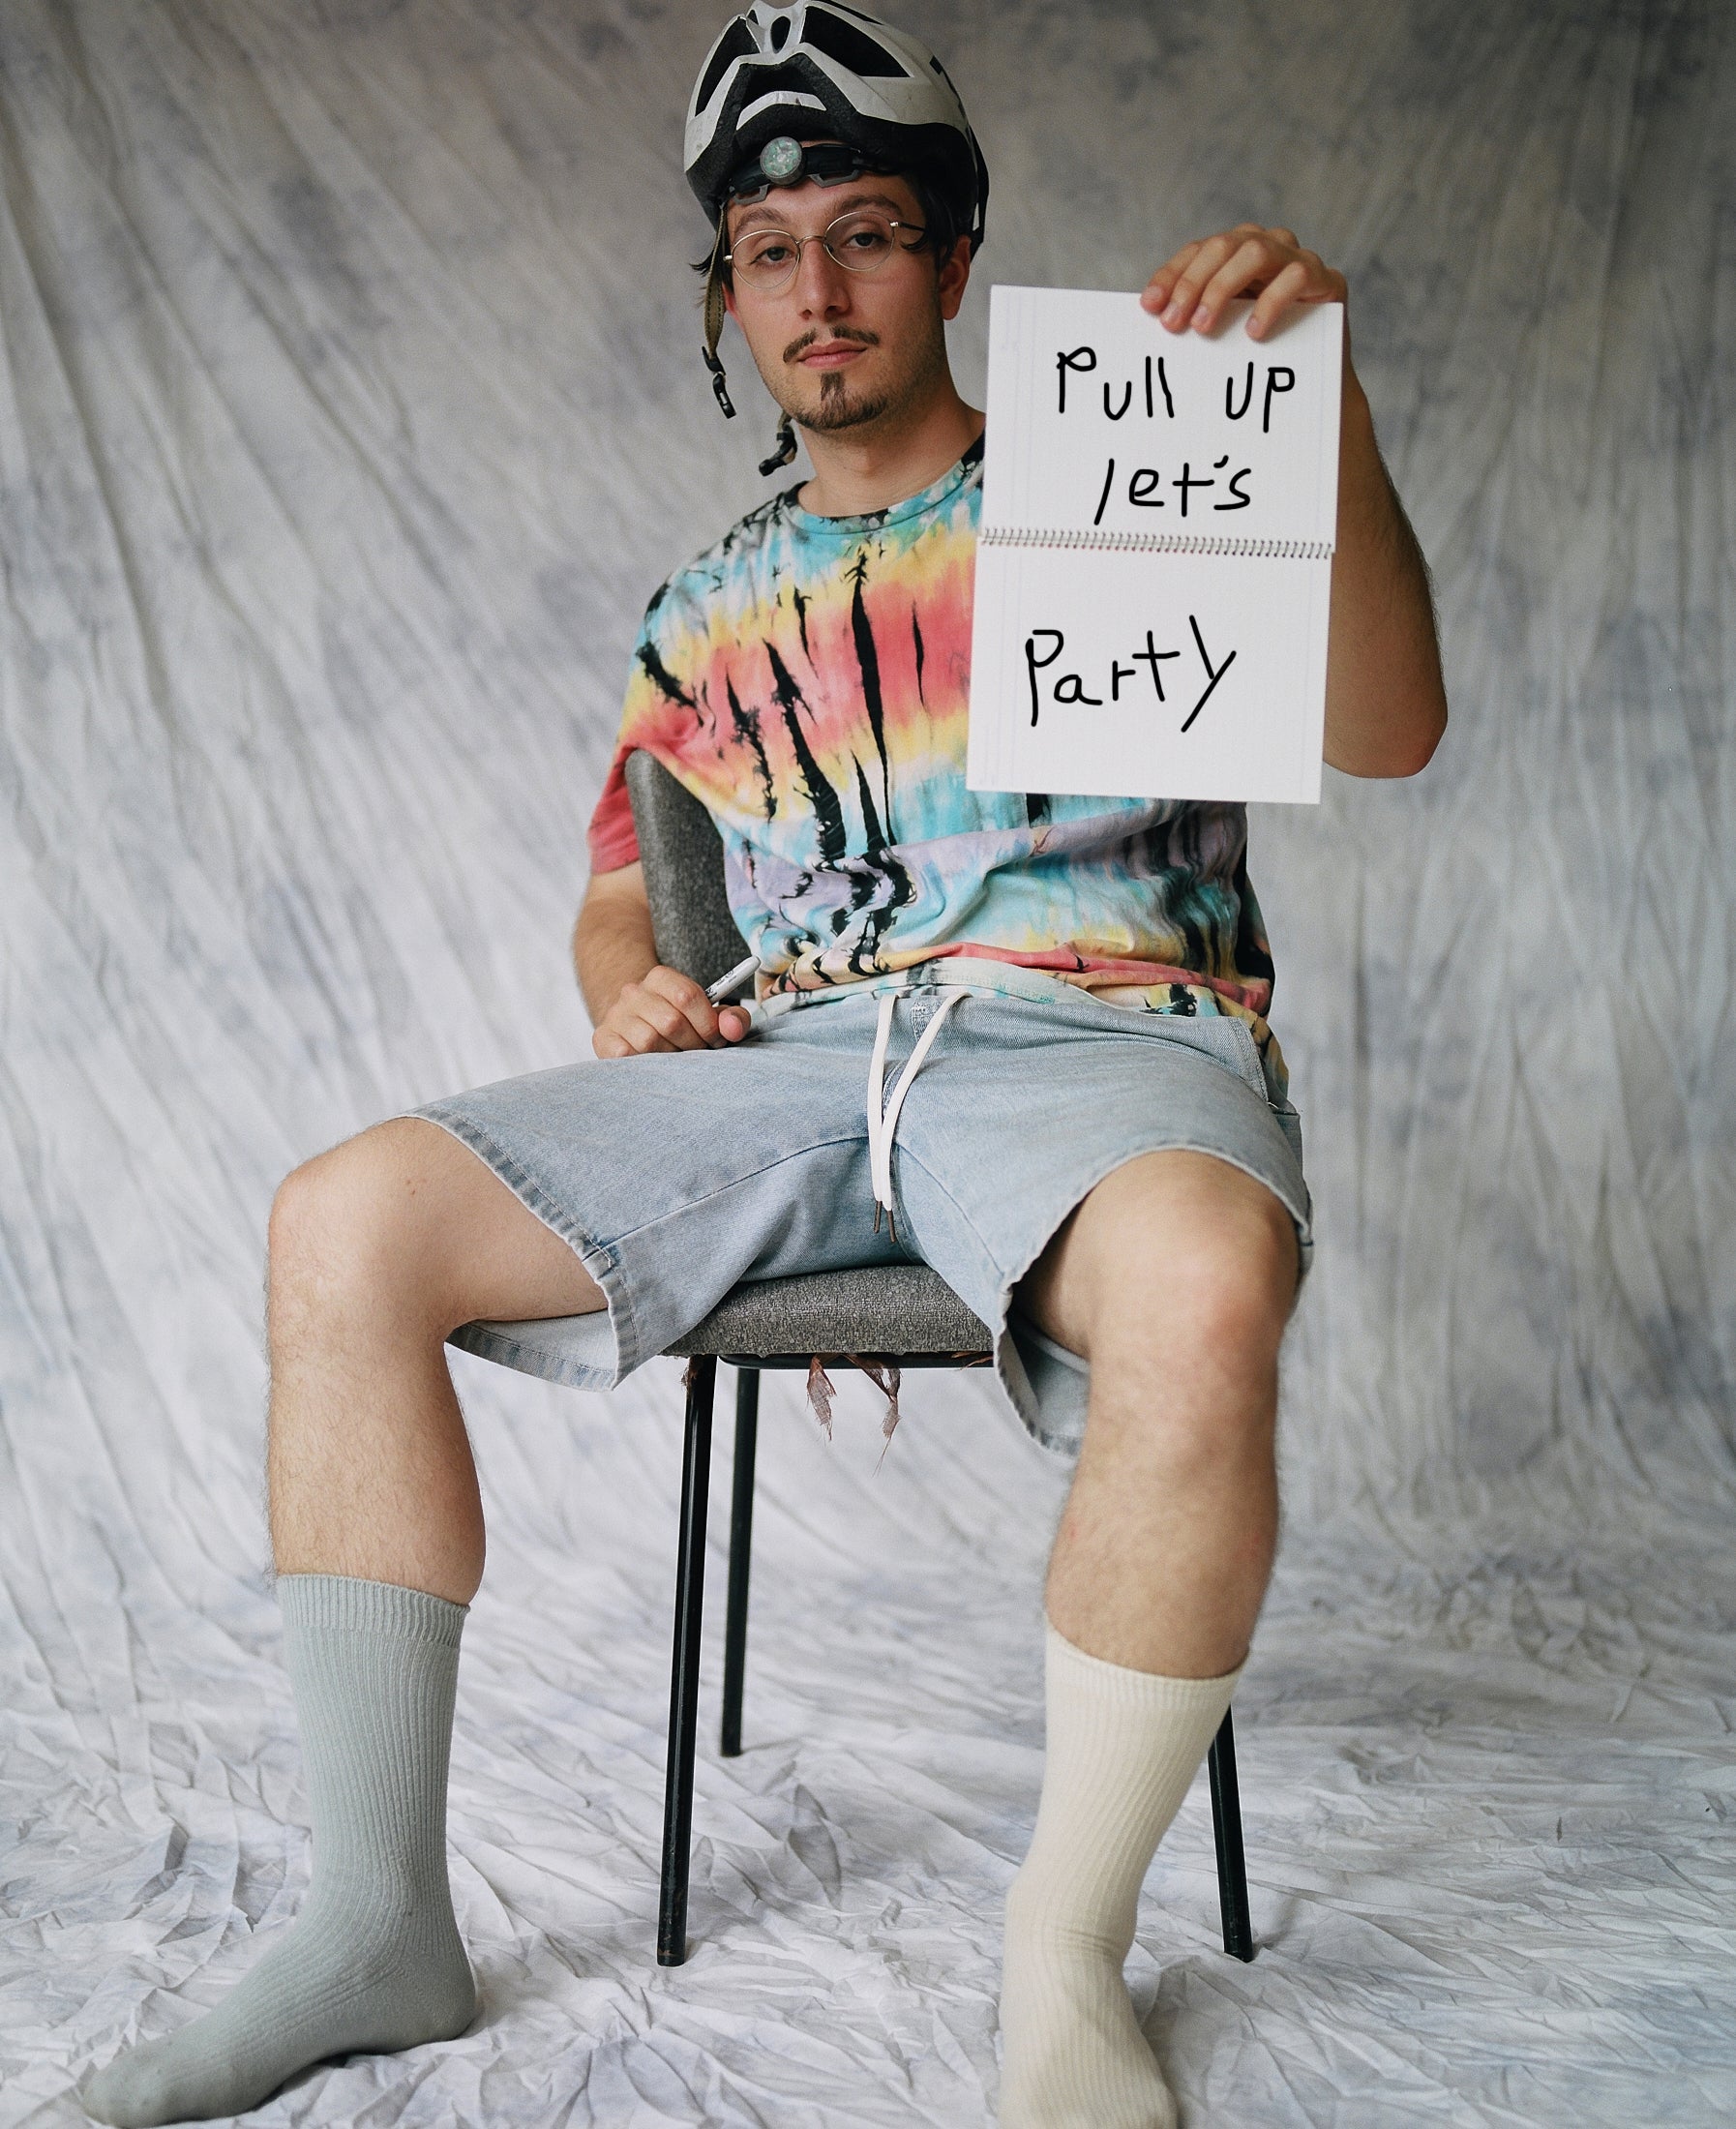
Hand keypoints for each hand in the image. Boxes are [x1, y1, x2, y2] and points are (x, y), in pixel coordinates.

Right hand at [592, 964, 748, 1057]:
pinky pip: (625, 1055)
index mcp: (660, 978)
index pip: (687, 996)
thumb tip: (733, 1028)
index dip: (707, 1024)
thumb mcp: (709, 1015)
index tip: (715, 1040)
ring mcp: (616, 1015)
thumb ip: (731, 1018)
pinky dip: (644, 1064)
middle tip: (697, 1052)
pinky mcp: (603, 1038)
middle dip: (692, 1044)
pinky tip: (653, 1063)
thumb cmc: (681, 1022)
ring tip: (676, 1058)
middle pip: (670, 1022)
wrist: (636, 1026)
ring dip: (670, 1057)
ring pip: (649, 1041)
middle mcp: (634, 992)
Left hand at [1141, 224, 1346, 341]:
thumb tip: (1152, 317)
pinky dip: (1269, 303)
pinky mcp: (1325, 278)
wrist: (1315, 379)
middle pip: (1222, 246)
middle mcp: (1266, 244)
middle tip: (1173, 324)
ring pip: (1255, 252)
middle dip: (1191, 284)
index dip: (1171, 275)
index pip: (1198, 250)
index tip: (1149, 307)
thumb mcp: (1223, 330)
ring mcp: (1297, 258)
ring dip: (1222, 288)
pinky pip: (1295, 277)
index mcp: (1237, 251)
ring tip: (1204, 326)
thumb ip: (1196, 315)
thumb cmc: (1260, 352)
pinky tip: (1253, 332)